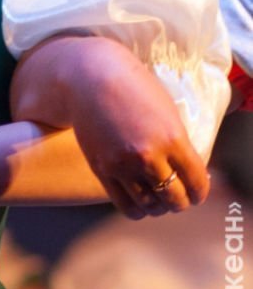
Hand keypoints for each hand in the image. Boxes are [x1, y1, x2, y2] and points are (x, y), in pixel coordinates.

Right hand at [28, 37, 208, 218]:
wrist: (89, 79)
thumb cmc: (132, 89)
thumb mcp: (166, 114)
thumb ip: (179, 144)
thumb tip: (190, 173)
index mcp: (172, 139)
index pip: (197, 182)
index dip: (199, 193)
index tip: (196, 194)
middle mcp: (148, 155)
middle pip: (175, 199)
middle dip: (180, 202)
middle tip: (178, 198)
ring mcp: (122, 164)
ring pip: (150, 206)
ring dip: (158, 207)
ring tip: (158, 201)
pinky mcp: (101, 168)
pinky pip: (124, 204)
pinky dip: (137, 209)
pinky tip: (139, 202)